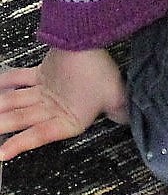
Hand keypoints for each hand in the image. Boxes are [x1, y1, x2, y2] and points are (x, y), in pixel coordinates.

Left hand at [0, 47, 127, 159]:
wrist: (90, 41)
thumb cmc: (100, 70)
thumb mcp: (115, 100)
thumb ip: (120, 115)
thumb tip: (129, 123)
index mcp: (71, 119)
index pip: (41, 135)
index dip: (21, 144)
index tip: (2, 153)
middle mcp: (57, 107)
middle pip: (24, 119)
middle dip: (4, 124)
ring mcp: (47, 90)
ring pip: (18, 103)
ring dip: (1, 108)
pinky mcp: (42, 73)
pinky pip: (19, 80)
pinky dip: (6, 82)